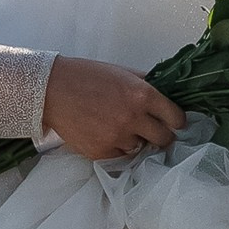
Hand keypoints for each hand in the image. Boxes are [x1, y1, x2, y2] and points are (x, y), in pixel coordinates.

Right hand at [41, 58, 184, 162]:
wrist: (52, 90)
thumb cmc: (85, 76)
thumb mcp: (122, 72)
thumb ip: (146, 84)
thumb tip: (167, 94)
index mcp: (142, 95)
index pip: (176, 117)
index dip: (176, 120)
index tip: (173, 121)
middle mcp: (133, 118)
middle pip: (164, 139)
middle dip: (162, 135)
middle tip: (153, 130)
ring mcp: (117, 137)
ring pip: (141, 148)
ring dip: (137, 141)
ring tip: (121, 128)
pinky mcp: (101, 152)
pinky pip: (120, 155)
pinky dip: (118, 147)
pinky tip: (106, 133)